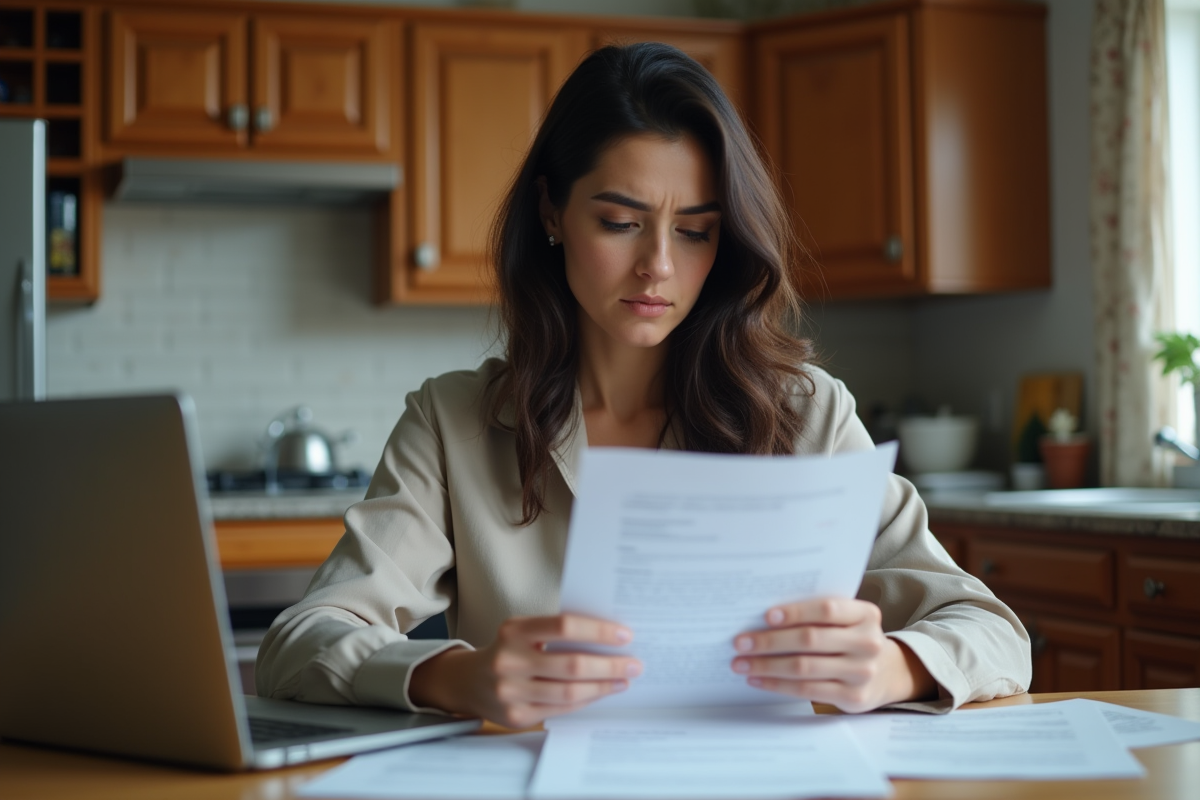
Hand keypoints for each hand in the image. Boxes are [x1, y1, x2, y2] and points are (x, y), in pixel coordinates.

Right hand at [409, 614, 641, 727]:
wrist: (467, 682)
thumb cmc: (507, 650)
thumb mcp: (523, 631)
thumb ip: (557, 632)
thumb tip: (609, 636)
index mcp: (514, 630)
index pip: (564, 626)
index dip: (598, 630)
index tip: (625, 634)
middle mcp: (509, 660)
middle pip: (571, 664)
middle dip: (609, 665)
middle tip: (634, 663)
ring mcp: (510, 692)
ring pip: (569, 692)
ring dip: (603, 686)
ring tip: (623, 679)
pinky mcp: (515, 716)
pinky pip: (561, 709)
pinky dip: (586, 700)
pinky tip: (601, 692)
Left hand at [730, 597, 935, 712]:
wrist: (886, 674)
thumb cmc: (852, 639)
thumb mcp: (847, 620)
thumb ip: (817, 615)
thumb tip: (762, 617)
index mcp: (865, 615)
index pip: (827, 609)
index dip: (795, 612)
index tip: (766, 616)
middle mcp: (868, 643)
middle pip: (810, 640)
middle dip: (769, 641)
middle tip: (740, 642)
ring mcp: (862, 672)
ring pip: (803, 667)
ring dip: (766, 665)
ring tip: (741, 663)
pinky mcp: (853, 697)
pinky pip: (806, 690)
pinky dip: (777, 684)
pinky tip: (758, 679)